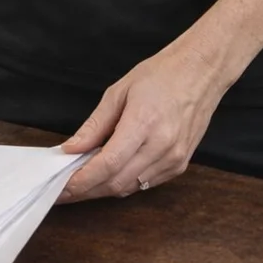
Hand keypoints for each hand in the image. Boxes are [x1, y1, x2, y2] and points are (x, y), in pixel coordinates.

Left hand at [56, 40, 224, 202]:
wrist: (201, 72)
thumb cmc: (162, 75)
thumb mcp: (119, 91)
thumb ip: (95, 125)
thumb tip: (72, 148)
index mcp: (144, 123)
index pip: (107, 164)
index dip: (82, 179)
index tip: (61, 185)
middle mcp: (162, 146)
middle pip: (116, 183)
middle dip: (86, 190)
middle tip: (63, 189)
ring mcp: (174, 159)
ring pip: (130, 188)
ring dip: (103, 188)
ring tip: (82, 181)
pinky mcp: (180, 166)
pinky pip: (145, 184)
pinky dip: (124, 182)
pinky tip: (109, 174)